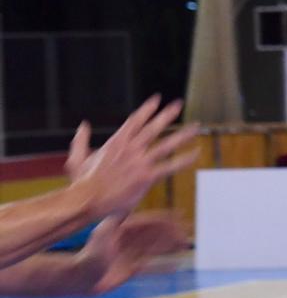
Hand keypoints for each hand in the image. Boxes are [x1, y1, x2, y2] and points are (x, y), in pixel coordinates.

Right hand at [69, 96, 199, 220]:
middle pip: (153, 127)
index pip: (134, 120)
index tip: (157, 99)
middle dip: (167, 114)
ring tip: (196, 126)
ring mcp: (139, 162)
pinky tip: (197, 153)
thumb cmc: (82, 182)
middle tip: (179, 103)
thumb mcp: (77, 157)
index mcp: (116, 142)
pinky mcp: (146, 176)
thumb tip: (83, 125)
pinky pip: (171, 166)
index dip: (147, 109)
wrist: (87, 199)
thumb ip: (81, 140)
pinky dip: (184, 160)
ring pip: (166, 144)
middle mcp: (130, 148)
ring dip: (183, 134)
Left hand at [72, 212, 187, 294]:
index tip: (180, 214)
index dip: (165, 218)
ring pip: (156, 249)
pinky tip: (176, 266)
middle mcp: (127, 241)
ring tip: (185, 245)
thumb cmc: (88, 256)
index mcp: (121, 230)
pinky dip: (164, 266)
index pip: (148, 221)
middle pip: (154, 234)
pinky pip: (151, 267)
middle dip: (172, 233)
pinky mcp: (130, 270)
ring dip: (170, 247)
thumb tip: (124, 207)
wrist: (80, 278)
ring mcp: (129, 255)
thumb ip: (114, 222)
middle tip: (189, 231)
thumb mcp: (101, 235)